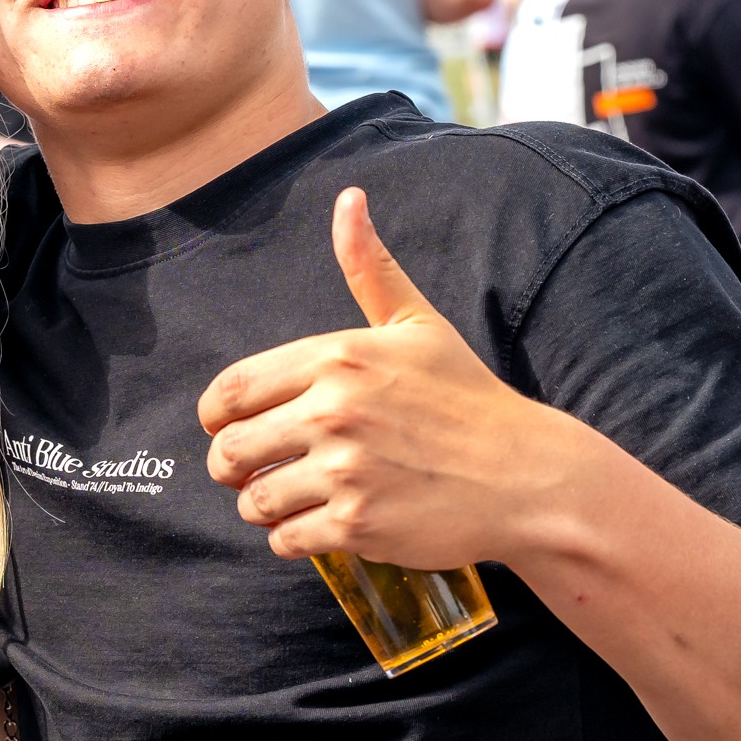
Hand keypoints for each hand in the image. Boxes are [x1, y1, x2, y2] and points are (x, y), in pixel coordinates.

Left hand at [198, 187, 593, 569]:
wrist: (525, 474)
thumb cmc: (467, 397)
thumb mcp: (417, 322)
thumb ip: (369, 267)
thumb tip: (349, 199)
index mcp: (337, 357)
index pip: (228, 391)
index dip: (214, 416)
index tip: (226, 427)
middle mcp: (334, 411)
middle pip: (229, 451)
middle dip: (230, 467)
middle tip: (251, 472)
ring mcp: (346, 471)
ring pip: (253, 500)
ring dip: (260, 505)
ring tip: (288, 498)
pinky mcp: (358, 525)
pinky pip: (285, 540)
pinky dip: (290, 538)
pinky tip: (316, 525)